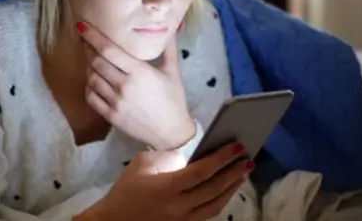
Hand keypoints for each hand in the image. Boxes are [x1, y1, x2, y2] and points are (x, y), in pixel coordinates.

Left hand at [77, 21, 194, 150]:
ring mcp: (115, 102)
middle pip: (96, 62)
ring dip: (88, 66)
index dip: (93, 37)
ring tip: (90, 58)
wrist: (171, 132)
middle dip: (87, 48)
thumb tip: (171, 25)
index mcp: (139, 72)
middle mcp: (124, 86)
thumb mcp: (173, 71)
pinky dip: (88, 86)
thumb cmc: (174, 100)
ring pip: (91, 79)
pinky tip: (92, 80)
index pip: (109, 50)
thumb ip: (169, 47)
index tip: (82, 26)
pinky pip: (91, 97)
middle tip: (84, 38)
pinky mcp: (111, 116)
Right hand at [80, 143, 253, 220]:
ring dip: (232, 188)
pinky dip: (221, 200)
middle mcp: (178, 207)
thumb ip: (168, 158)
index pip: (202, 172)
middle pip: (214, 189)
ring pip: (216, 205)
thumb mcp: (143, 164)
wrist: (114, 220)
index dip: (221, 159)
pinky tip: (227, 188)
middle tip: (248, 159)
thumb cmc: (126, 189)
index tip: (237, 147)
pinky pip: (208, 214)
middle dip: (233, 173)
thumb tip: (191, 156)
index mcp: (166, 188)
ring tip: (242, 173)